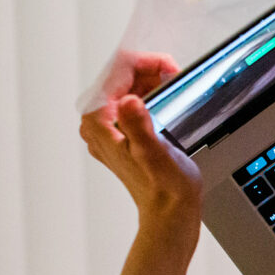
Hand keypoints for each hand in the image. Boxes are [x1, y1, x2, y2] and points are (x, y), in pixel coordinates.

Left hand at [78, 55, 201, 229]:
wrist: (169, 211)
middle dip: (151, 72)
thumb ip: (138, 125)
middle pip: (121, 76)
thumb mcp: (153, 152)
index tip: (170, 70)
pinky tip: (168, 107)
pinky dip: (153, 97)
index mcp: (98, 120)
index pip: (116, 70)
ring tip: (175, 94)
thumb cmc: (163, 187)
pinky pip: (134, 102)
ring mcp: (109, 128)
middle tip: (177, 81)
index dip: (146, 63)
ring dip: (154, 83)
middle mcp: (97, 122)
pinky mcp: (122, 134)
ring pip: (129, 86)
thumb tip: (130, 101)